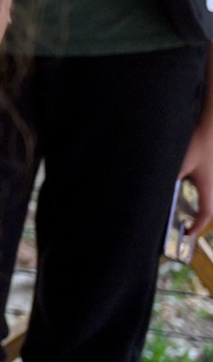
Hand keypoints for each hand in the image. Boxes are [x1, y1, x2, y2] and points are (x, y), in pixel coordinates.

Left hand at [181, 115, 212, 240]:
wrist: (209, 128)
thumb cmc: (197, 145)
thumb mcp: (178, 164)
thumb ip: (169, 179)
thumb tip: (154, 192)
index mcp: (208, 188)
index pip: (206, 213)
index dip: (197, 226)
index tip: (186, 233)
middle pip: (209, 208)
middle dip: (198, 220)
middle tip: (185, 226)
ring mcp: (212, 179)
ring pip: (207, 198)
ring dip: (198, 207)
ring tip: (183, 213)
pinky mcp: (208, 171)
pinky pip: (204, 188)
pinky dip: (196, 195)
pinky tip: (183, 191)